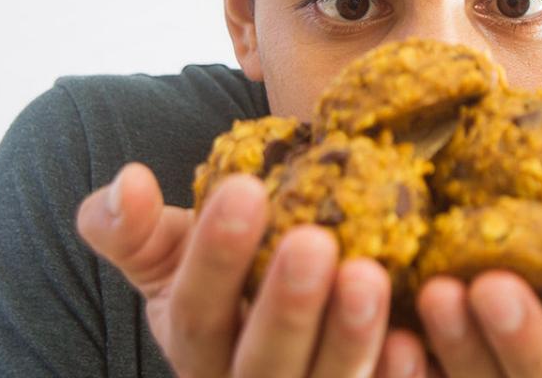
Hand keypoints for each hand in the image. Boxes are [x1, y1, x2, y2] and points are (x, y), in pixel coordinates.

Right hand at [76, 163, 425, 376]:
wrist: (283, 311)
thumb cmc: (227, 276)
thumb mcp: (169, 253)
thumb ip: (134, 226)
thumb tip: (127, 183)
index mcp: (195, 348)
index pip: (196, 311)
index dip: (215, 256)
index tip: (243, 188)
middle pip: (261, 362)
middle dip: (287, 306)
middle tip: (313, 241)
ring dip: (348, 337)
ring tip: (369, 274)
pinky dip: (397, 375)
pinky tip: (415, 338)